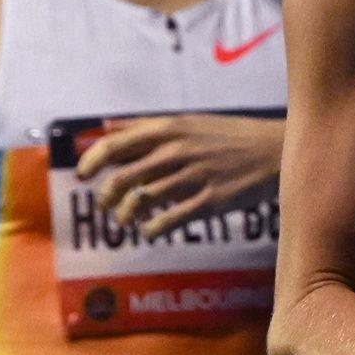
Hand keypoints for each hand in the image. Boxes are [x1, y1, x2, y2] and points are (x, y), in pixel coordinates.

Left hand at [76, 114, 282, 234]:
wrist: (273, 150)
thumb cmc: (227, 136)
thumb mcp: (187, 123)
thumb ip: (147, 128)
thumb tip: (106, 129)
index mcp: (169, 129)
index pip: (115, 145)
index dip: (91, 162)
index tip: (81, 175)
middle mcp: (178, 150)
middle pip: (123, 178)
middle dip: (106, 196)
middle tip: (105, 206)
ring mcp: (194, 176)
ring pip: (142, 201)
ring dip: (126, 216)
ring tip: (126, 221)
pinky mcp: (211, 200)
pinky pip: (169, 220)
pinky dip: (152, 229)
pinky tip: (150, 230)